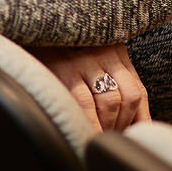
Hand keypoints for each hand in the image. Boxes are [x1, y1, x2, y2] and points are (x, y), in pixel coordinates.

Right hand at [27, 43, 150, 131]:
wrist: (33, 32)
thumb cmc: (62, 55)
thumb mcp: (94, 63)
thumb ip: (114, 84)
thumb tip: (134, 124)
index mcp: (116, 52)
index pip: (138, 91)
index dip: (137, 119)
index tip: (129, 135)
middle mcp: (105, 52)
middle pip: (129, 97)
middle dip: (123, 124)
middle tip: (110, 137)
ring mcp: (86, 60)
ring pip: (110, 102)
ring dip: (107, 126)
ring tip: (97, 136)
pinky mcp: (65, 68)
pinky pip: (84, 102)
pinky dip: (88, 122)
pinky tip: (83, 130)